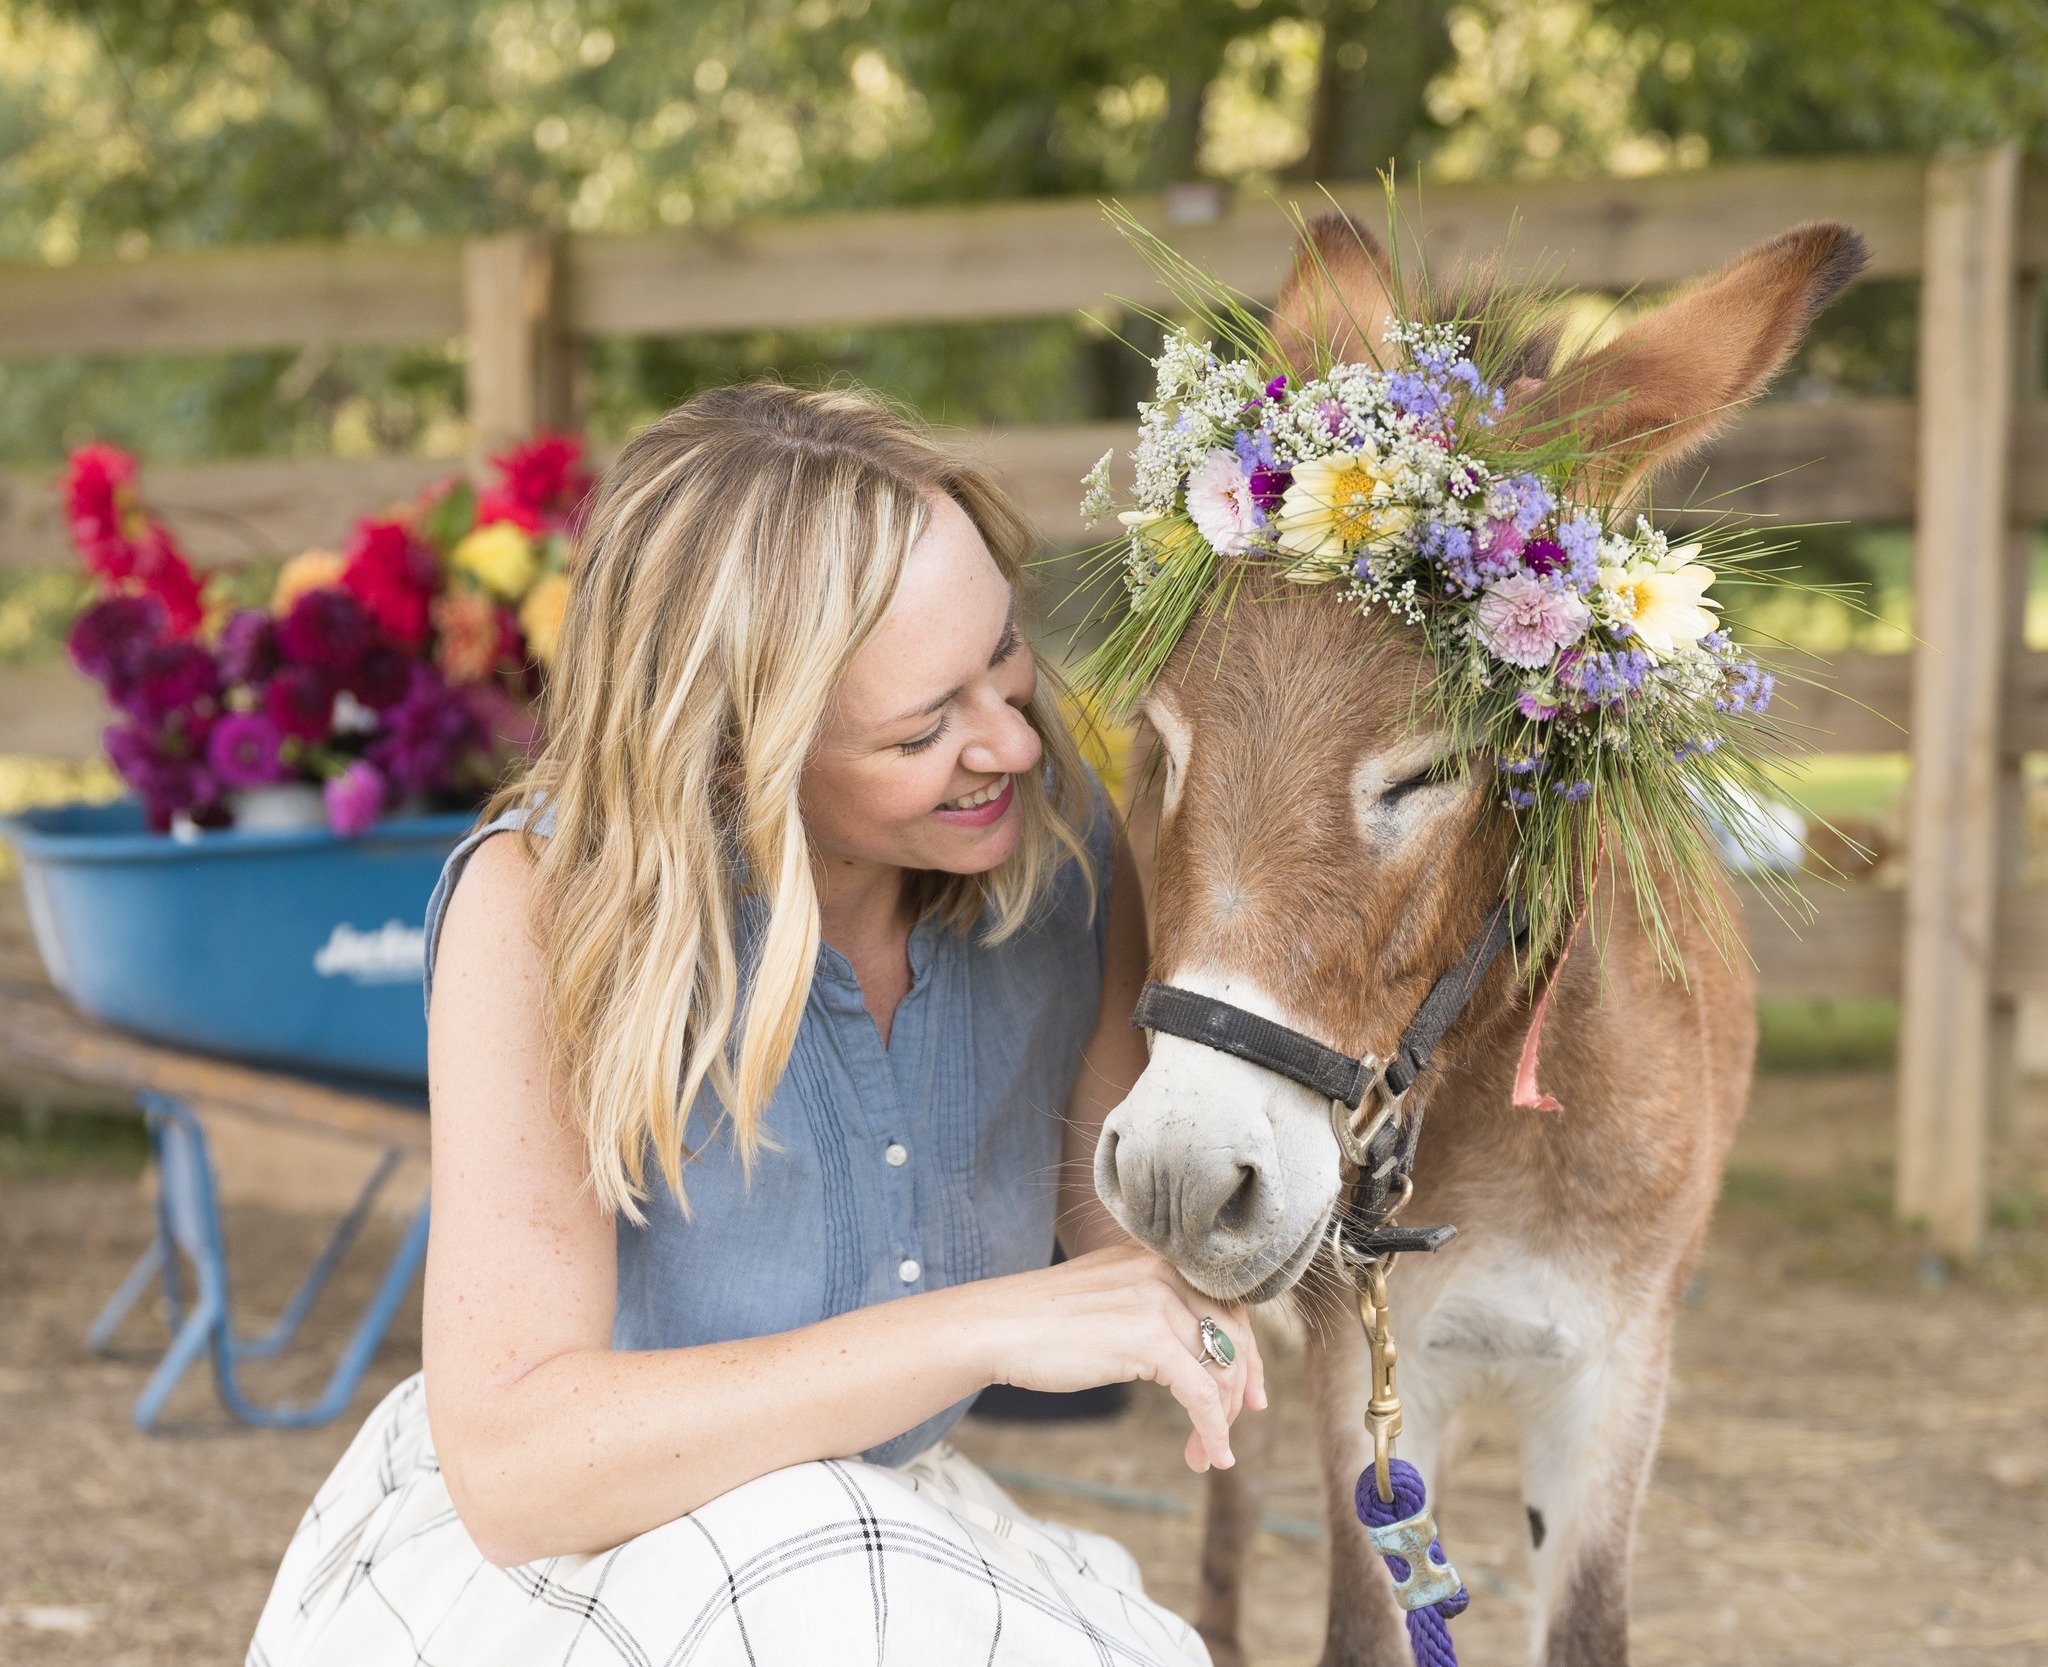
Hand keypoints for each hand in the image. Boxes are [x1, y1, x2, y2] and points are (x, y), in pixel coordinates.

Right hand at [956, 1242, 1267, 1471]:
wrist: (996, 1326)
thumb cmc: (1042, 1321)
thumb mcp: (1108, 1296)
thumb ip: (1152, 1307)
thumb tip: (1198, 1350)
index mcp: (1158, 1256)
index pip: (1228, 1304)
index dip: (1249, 1353)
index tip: (1253, 1395)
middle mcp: (1165, 1270)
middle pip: (1233, 1336)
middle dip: (1239, 1390)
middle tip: (1232, 1431)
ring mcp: (1159, 1302)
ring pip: (1222, 1369)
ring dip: (1221, 1420)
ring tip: (1204, 1453)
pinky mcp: (1150, 1340)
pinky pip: (1202, 1394)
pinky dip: (1212, 1431)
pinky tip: (1208, 1456)